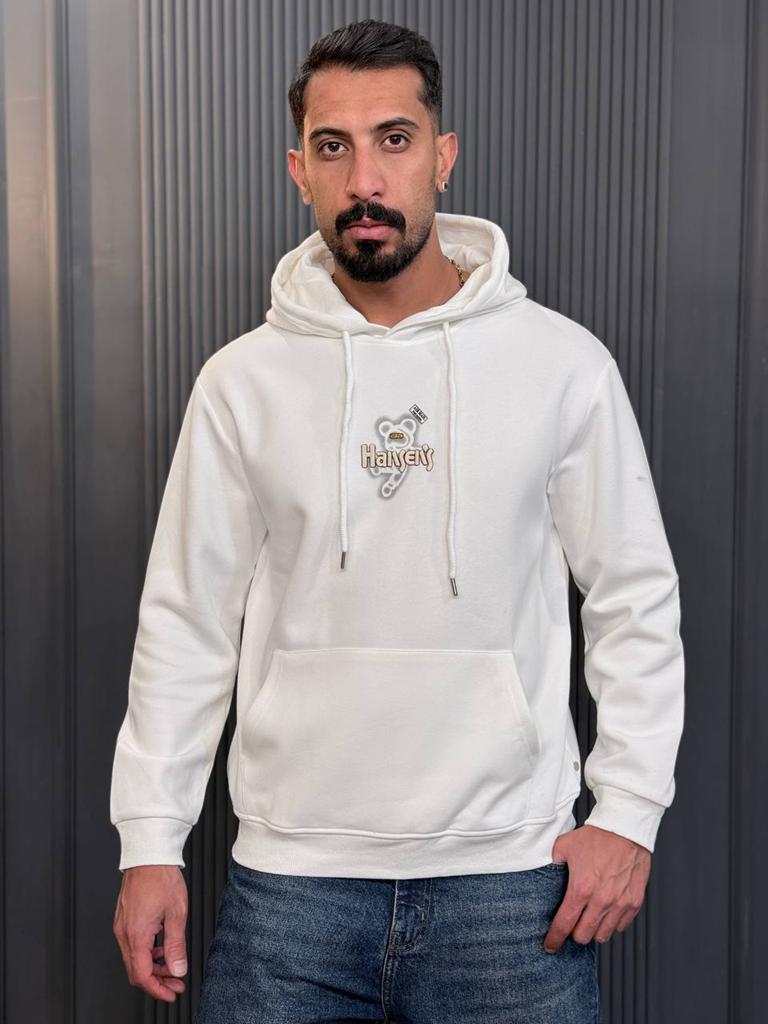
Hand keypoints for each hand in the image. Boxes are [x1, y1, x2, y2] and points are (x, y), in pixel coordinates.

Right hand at [113, 864, 188, 1002]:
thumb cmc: (161, 877)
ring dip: (153, 966)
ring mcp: (122, 926)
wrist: (148, 855)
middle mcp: (124, 933)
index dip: (158, 989)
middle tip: (176, 983)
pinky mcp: (124, 919)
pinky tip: (161, 948)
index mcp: (136, 934)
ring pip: (134, 958)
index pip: (142, 976)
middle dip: (157, 981)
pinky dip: (147, 952)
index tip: (171, 993)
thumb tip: (177, 969)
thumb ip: (176, 945)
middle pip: (136, 970)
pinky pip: (132, 944)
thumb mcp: (177, 913)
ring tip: (172, 966)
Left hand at [542, 824, 650, 952]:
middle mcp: (601, 900)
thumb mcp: (565, 845)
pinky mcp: (634, 902)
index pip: (564, 924)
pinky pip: (621, 927)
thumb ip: (552, 862)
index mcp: (581, 888)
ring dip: (594, 930)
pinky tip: (606, 912)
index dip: (554, 938)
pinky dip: (612, 924)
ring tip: (590, 918)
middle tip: (572, 924)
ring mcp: (620, 903)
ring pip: (603, 935)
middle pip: (584, 936)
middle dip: (574, 933)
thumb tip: (544, 873)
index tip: (550, 945)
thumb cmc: (597, 837)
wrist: (625, 829)